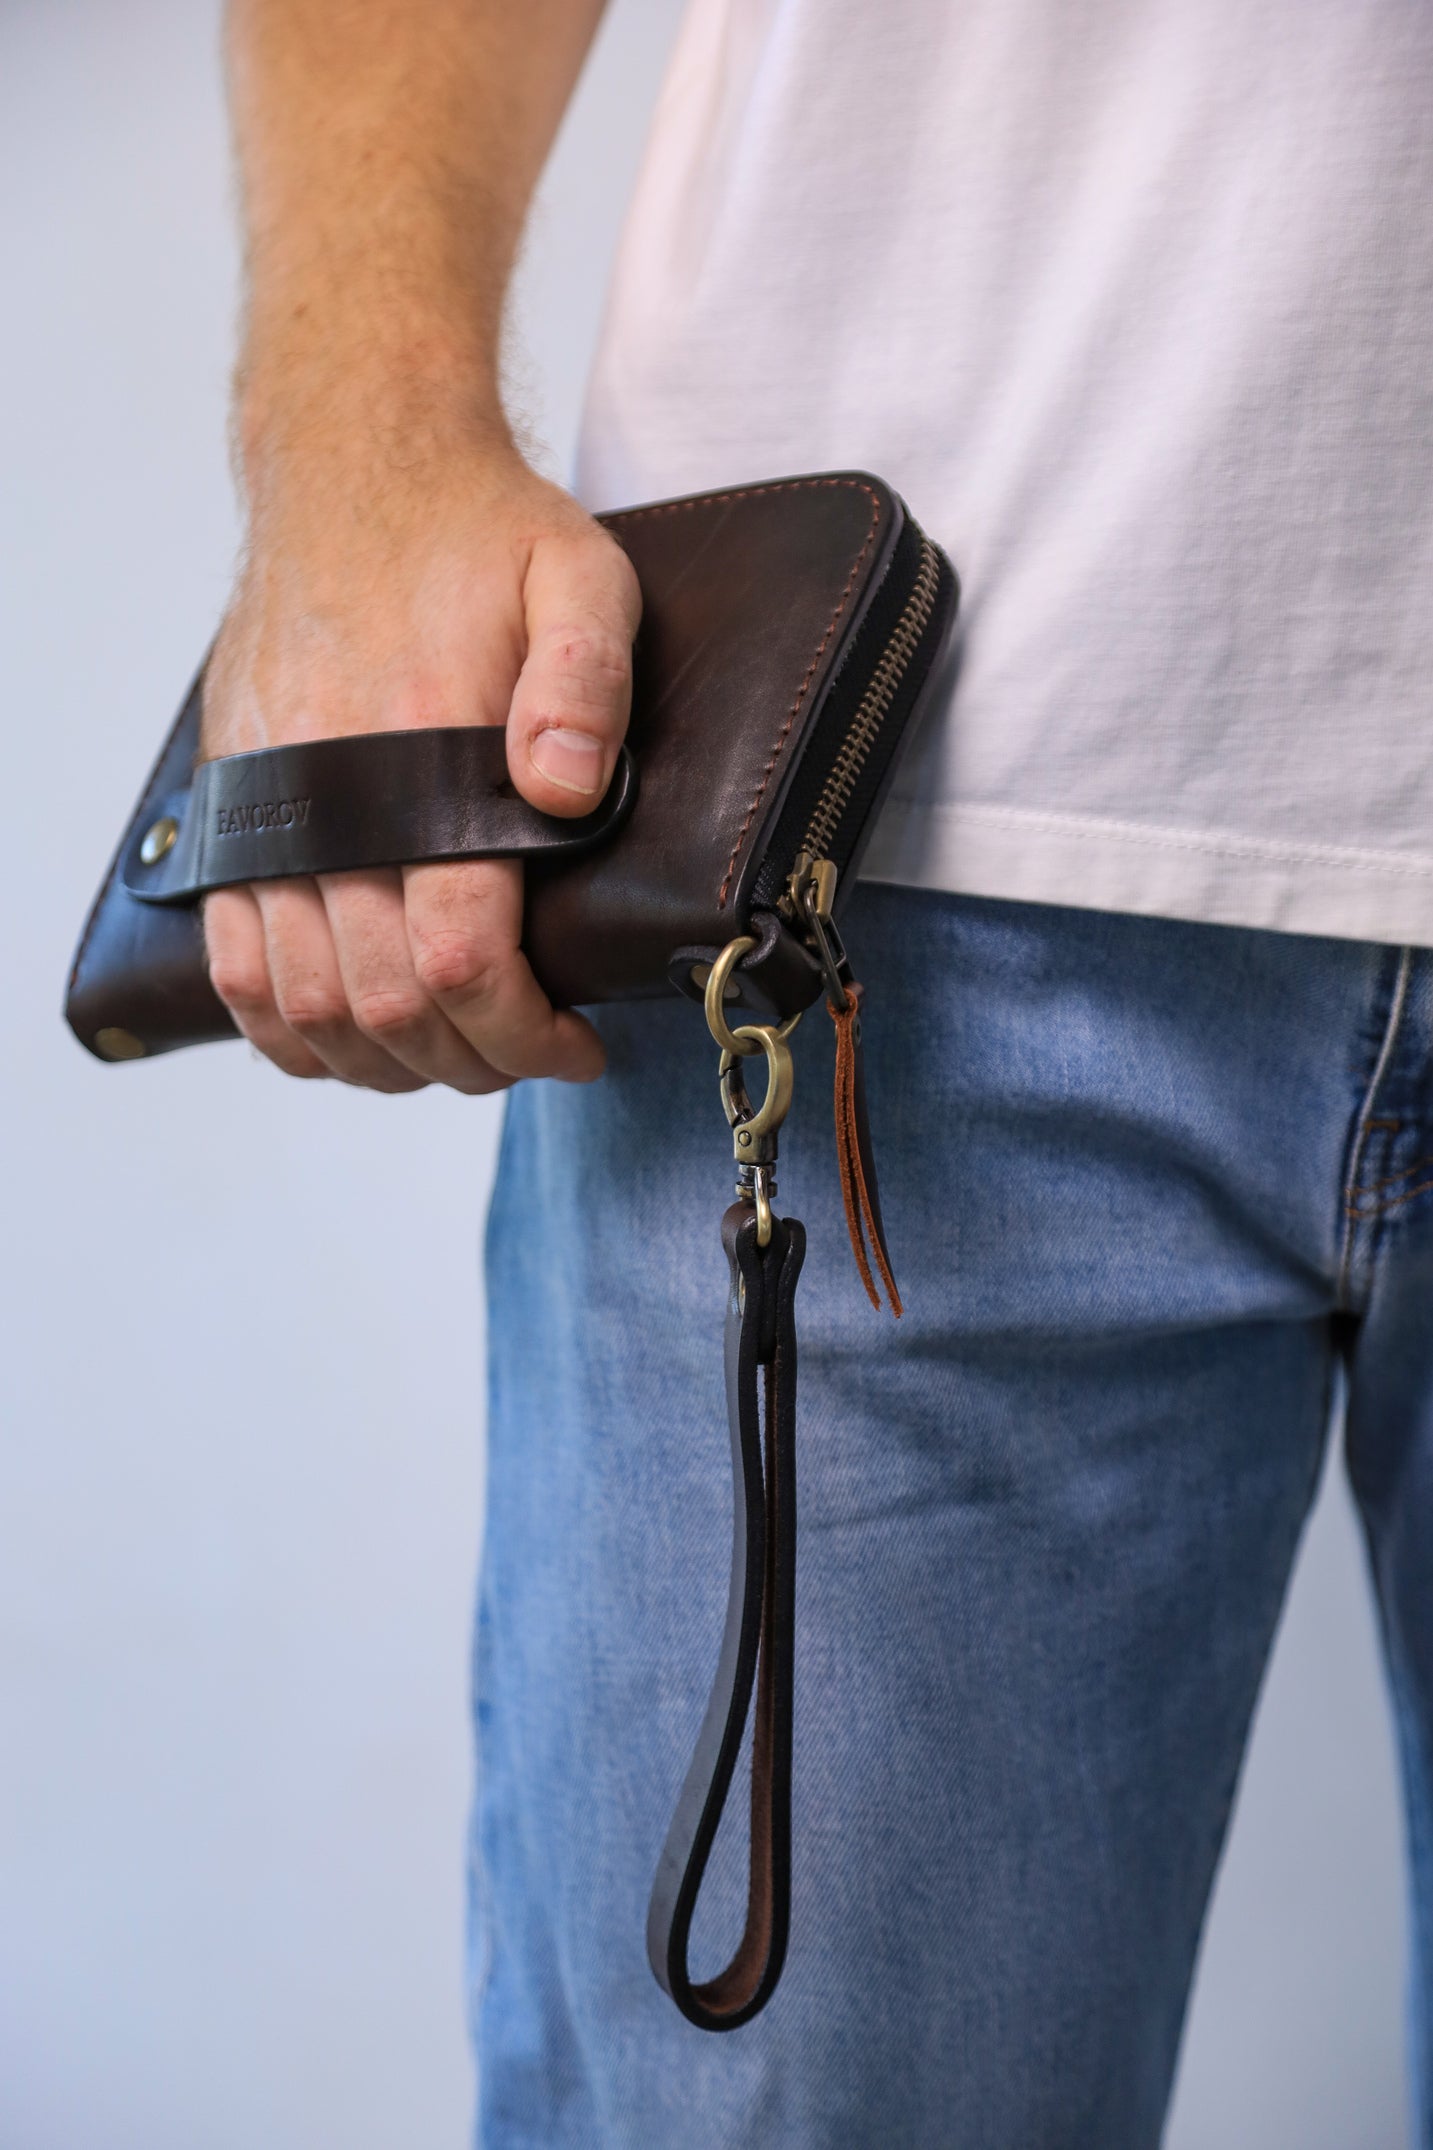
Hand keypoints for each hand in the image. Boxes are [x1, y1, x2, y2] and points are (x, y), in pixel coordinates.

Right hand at [201, 434, 640, 1093]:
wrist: (352, 470)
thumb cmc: (478, 532)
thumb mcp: (577, 574)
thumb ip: (585, 682)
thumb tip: (562, 791)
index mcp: (419, 748)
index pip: (457, 959)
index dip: (524, 1033)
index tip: (576, 1046)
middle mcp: (329, 793)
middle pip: (383, 1004)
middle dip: (469, 1060)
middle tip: (528, 1054)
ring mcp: (268, 808)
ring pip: (305, 1006)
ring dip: (385, 1064)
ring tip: (456, 1054)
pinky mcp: (235, 810)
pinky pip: (235, 963)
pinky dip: (288, 1030)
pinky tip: (351, 1042)